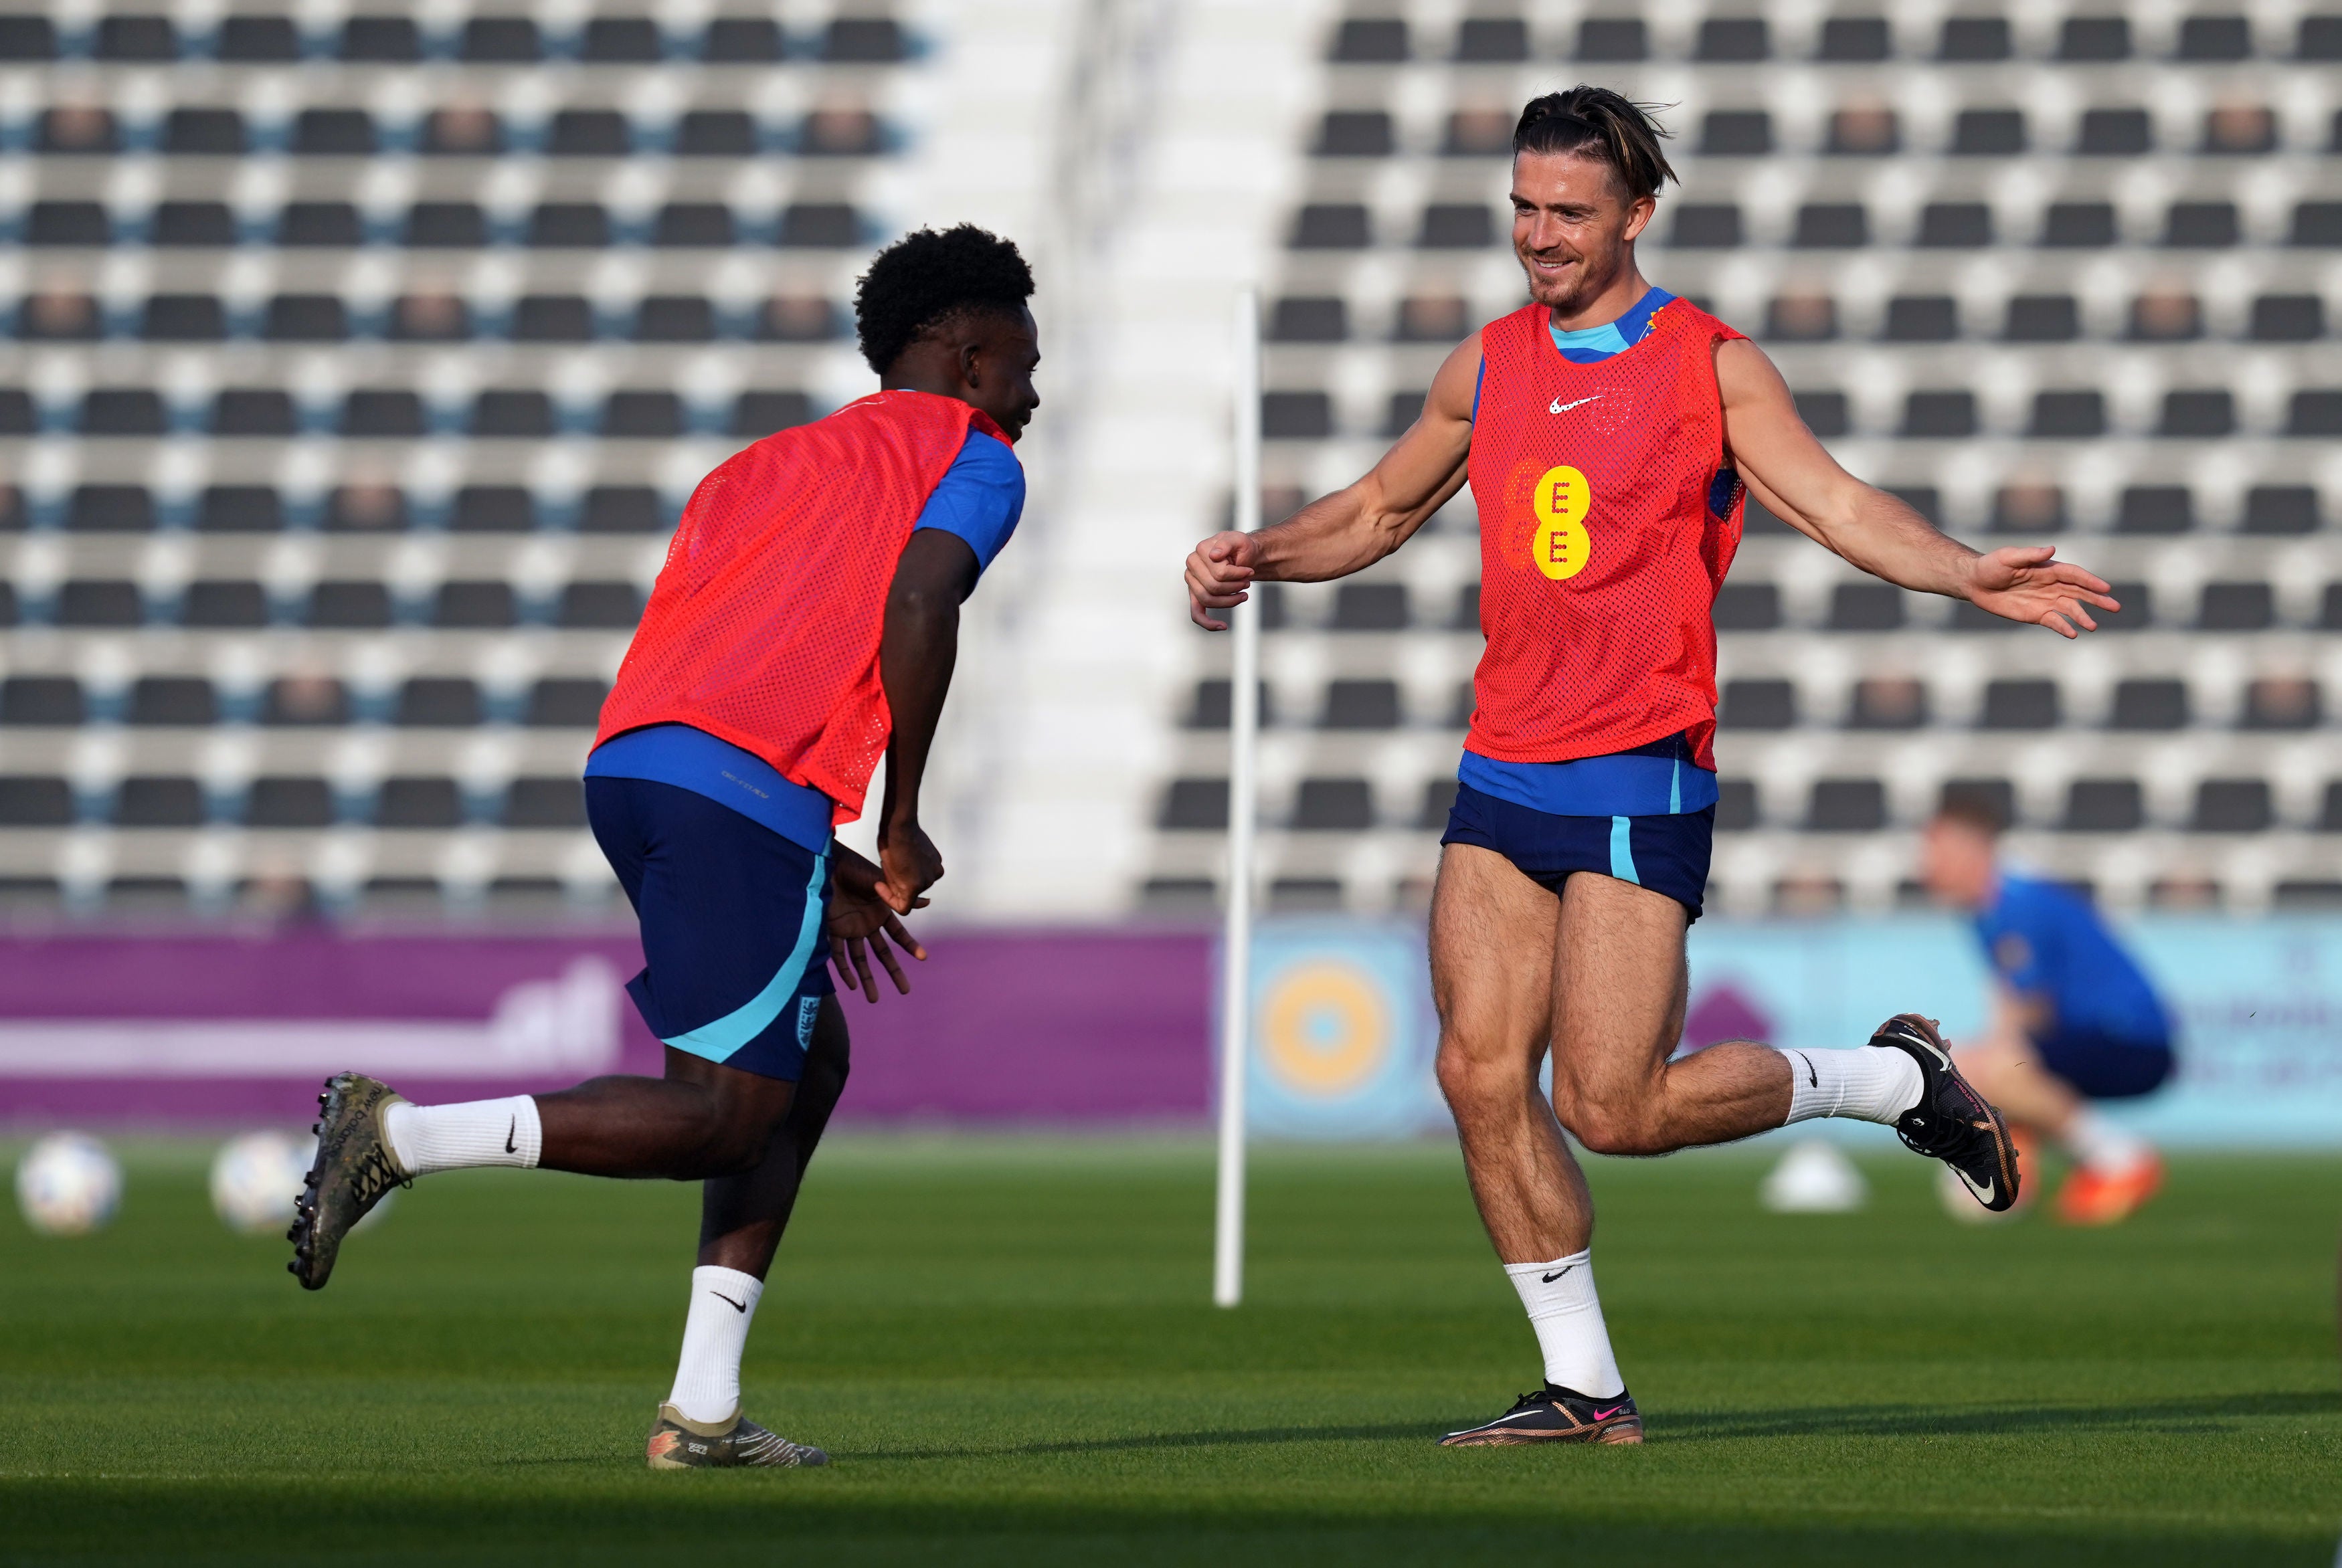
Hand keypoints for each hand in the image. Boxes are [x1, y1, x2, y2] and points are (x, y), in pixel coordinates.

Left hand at [828, 847, 925, 1001]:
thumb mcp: (880, 881)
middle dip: (893, 972)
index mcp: (881, 912)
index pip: (899, 935)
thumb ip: (900, 894)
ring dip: (866, 979)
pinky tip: (851, 985)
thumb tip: (928, 900)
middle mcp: (867, 924)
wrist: (827, 864)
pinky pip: (838, 955)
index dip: (910, 946)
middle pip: (882, 954)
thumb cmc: (854, 869)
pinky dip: (844, 971)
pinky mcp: (832, 930)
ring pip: (860, 960)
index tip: (922, 958)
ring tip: (873, 999)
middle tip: (905, 991)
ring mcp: (850, 929)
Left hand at [874, 818, 943, 913]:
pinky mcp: (938, 861)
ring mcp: (935, 871)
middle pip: (912, 894)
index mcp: (913, 886)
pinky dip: (919, 869)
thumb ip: (895, 888)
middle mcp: (928, 881)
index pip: (903, 908)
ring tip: (900, 863)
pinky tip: (910, 857)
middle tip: (890, 871)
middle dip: (900, 886)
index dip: (889, 899)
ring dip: (910, 877)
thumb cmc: (890, 845)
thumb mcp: (888, 872)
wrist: (901, 825)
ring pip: (921, 883)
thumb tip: (902, 895)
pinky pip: (928, 872)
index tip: (881, 886)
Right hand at [1186, 530, 1259, 630]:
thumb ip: (1227, 543)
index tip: (1250, 572)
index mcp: (1200, 550)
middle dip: (1234, 588)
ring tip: (1243, 595)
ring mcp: (1192, 581)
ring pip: (1208, 600)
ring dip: (1229, 601)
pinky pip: (1196, 613)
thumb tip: (1214, 556)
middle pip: (1213, 588)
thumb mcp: (1239, 539)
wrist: (1243, 556)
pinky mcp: (1195, 595)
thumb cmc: (1241, 548)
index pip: (1219, 573)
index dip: (1237, 575)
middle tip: (1247, 583)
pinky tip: (1222, 626)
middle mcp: (1191, 566)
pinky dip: (1208, 623)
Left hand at [1962, 546, 2120, 637]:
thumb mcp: (2009, 557)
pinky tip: (2073, 634)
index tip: (2105, 588)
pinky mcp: (2036, 614)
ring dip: (2082, 617)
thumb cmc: (1992, 565)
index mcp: (2049, 569)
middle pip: (2080, 592)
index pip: (2075, 575)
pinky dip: (2063, 627)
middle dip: (2097, 599)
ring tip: (2093, 626)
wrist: (1976, 583)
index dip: (2090, 581)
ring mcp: (2046, 600)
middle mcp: (2052, 585)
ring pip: (2070, 609)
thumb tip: (2051, 549)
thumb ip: (2030, 554)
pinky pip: (2054, 622)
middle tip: (2115, 607)